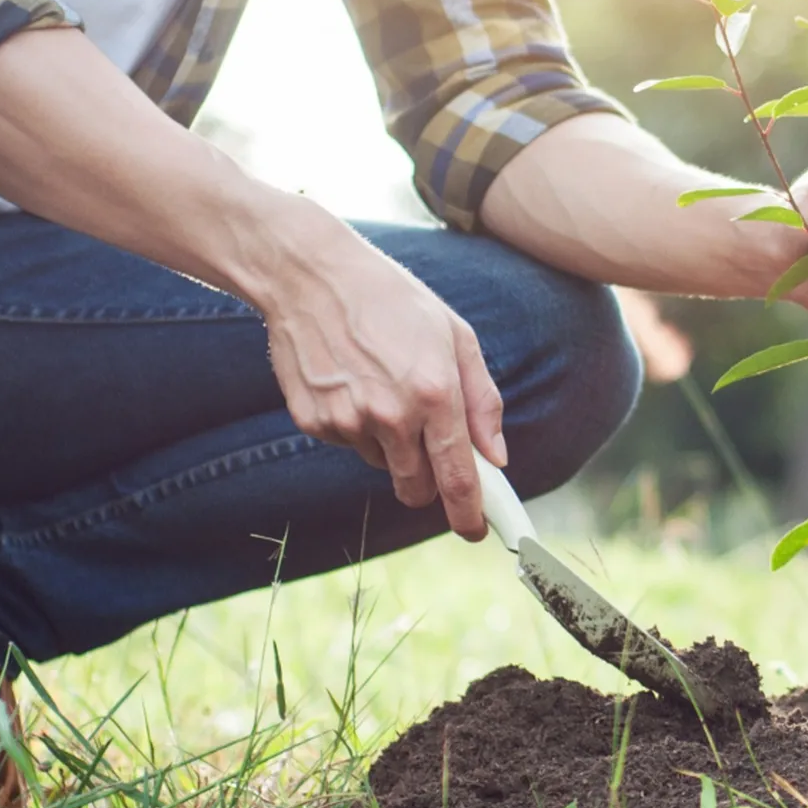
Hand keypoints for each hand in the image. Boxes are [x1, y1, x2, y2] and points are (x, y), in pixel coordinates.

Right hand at [253, 200, 505, 540]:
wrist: (310, 275)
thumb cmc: (394, 301)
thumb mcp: (455, 337)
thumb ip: (482, 401)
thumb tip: (496, 458)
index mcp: (435, 393)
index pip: (457, 478)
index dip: (469, 514)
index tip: (476, 532)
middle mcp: (392, 414)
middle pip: (416, 488)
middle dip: (428, 483)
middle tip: (428, 449)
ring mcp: (348, 420)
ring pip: (381, 464)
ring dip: (390, 443)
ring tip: (382, 384)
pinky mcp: (313, 422)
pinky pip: (348, 444)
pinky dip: (356, 425)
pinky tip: (351, 381)